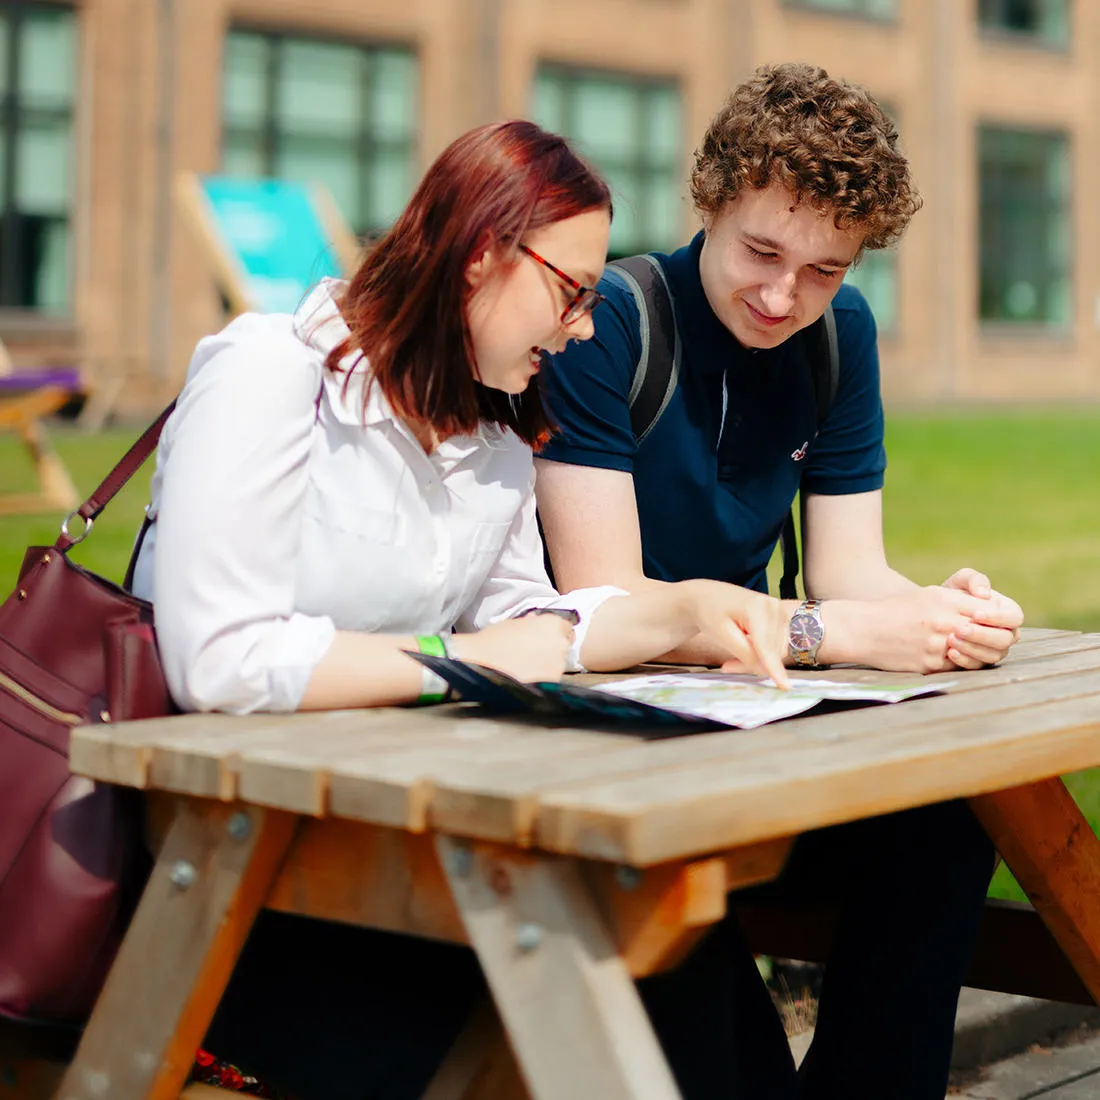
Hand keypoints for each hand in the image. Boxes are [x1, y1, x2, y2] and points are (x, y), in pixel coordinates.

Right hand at [451, 615, 572, 682]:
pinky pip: (551, 678)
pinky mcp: (550, 682)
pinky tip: (527, 675)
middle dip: (552, 648)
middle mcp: (560, 643)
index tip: (548, 638)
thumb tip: (536, 621)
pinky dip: (543, 677)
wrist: (480, 661)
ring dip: (548, 664)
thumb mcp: (514, 623)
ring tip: (528, 665)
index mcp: (552, 623)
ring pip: (558, 663)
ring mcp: (557, 664)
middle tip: (535, 652)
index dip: (556, 633)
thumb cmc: (493, 640)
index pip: (567, 627)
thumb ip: (531, 622)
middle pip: (564, 646)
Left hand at [681, 580, 789, 687]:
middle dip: (752, 662)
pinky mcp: (780, 618)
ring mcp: (779, 611)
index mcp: (757, 607)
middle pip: (772, 651)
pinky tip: (745, 646)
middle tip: (727, 666)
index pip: (766, 646)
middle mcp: (774, 607)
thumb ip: (744, 653)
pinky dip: (762, 652)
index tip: (784, 686)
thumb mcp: (721, 635)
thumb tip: (764, 669)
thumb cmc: (710, 613)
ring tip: (733, 654)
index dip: (773, 667)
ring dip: (757, 658)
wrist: (708, 596)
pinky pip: (776, 645)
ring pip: (776, 651)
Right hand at [860, 585, 1020, 673]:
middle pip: (992, 636)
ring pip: (977, 655)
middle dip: (997, 640)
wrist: (863, 629)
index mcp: (945, 601)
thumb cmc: (896, 610)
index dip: (1000, 618)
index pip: (991, 610)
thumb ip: (959, 601)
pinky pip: (957, 667)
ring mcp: (937, 645)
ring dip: (979, 654)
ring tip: (974, 649)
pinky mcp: (929, 664)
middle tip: (995, 641)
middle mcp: (944, 622)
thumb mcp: (928, 596)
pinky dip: (959, 663)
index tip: (998, 622)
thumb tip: (990, 609)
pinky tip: (952, 657)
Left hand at [940, 569, 1022, 668]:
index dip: (998, 617)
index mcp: (1007, 612)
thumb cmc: (952, 594)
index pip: (1014, 617)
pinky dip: (964, 660)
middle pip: (1004, 639)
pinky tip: (950, 652)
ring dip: (972, 648)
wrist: (932, 613)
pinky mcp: (979, 661)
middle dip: (982, 634)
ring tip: (950, 639)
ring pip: (993, 655)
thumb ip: (973, 580)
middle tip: (959, 629)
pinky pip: (977, 666)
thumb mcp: (960, 581)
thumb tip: (984, 593)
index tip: (976, 614)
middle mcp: (1006, 633)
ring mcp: (994, 650)